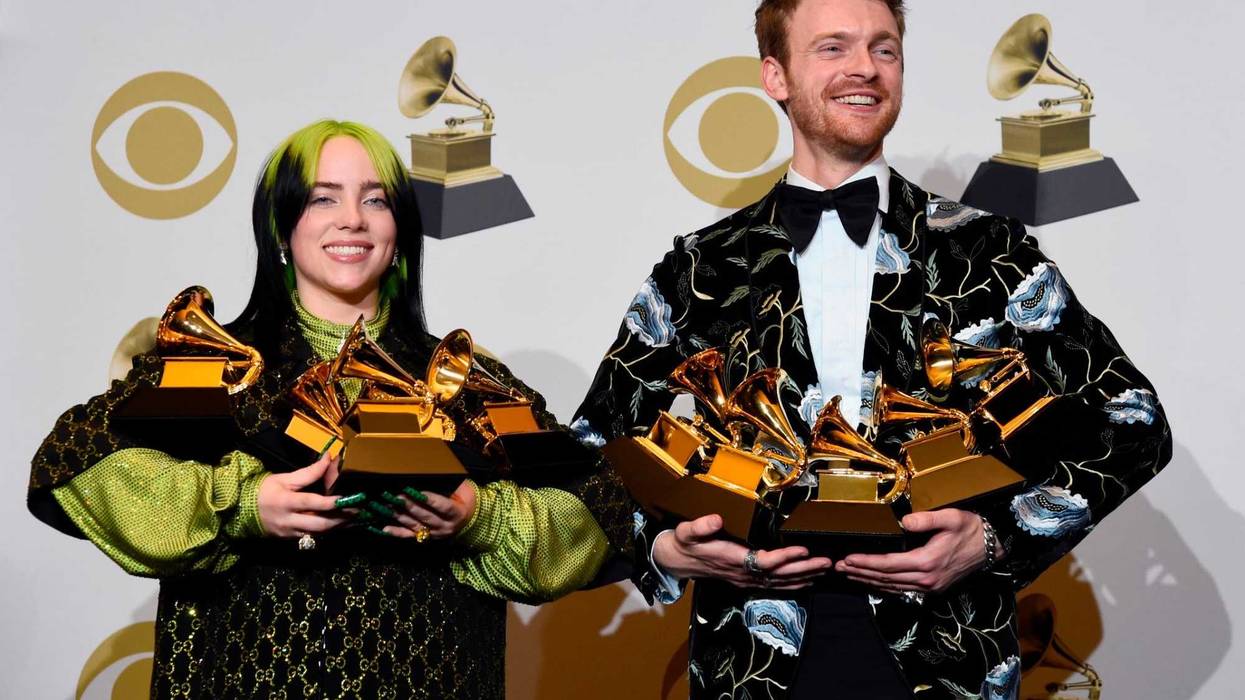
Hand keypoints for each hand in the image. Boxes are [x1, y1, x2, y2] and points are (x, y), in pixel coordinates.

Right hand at [257, 452, 349, 537]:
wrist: (240, 511)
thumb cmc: (264, 490)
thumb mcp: (284, 478)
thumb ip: (308, 472)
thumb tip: (329, 459)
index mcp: (285, 501)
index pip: (311, 502)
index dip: (330, 502)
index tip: (348, 498)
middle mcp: (288, 520)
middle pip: (318, 524)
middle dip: (340, 519)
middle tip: (358, 512)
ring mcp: (290, 532)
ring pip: (318, 533)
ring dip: (338, 527)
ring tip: (354, 519)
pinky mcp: (291, 539)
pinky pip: (312, 537)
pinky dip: (327, 532)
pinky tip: (340, 526)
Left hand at [374, 480, 476, 540]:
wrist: (471, 519)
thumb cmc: (465, 499)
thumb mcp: (462, 491)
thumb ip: (449, 486)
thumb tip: (430, 474)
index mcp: (457, 513)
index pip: (443, 506)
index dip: (430, 499)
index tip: (417, 491)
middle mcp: (445, 526)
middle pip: (425, 516)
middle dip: (410, 505)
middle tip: (396, 495)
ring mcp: (435, 534)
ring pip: (415, 525)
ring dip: (399, 515)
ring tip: (387, 506)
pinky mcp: (426, 537)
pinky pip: (410, 536)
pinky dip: (397, 532)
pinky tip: (385, 528)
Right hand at [652, 514, 831, 589]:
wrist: (677, 561)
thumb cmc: (684, 543)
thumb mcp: (686, 531)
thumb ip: (700, 526)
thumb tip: (716, 519)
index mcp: (731, 559)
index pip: (763, 561)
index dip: (784, 557)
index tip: (803, 549)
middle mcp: (742, 573)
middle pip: (778, 575)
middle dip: (804, 568)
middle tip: (827, 562)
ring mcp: (746, 580)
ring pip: (780, 582)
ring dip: (804, 576)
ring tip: (825, 570)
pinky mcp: (747, 581)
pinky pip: (774, 586)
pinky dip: (793, 584)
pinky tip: (808, 580)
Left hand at [835, 509, 986, 593]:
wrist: (994, 546)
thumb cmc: (971, 529)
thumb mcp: (951, 518)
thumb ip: (926, 520)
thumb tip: (904, 521)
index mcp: (927, 562)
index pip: (888, 565)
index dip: (866, 563)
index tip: (847, 559)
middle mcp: (926, 579)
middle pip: (885, 578)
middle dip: (860, 573)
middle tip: (838, 568)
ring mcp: (930, 586)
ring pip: (892, 586)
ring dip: (868, 580)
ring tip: (849, 574)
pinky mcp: (933, 588)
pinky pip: (902, 589)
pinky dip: (884, 586)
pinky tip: (872, 581)